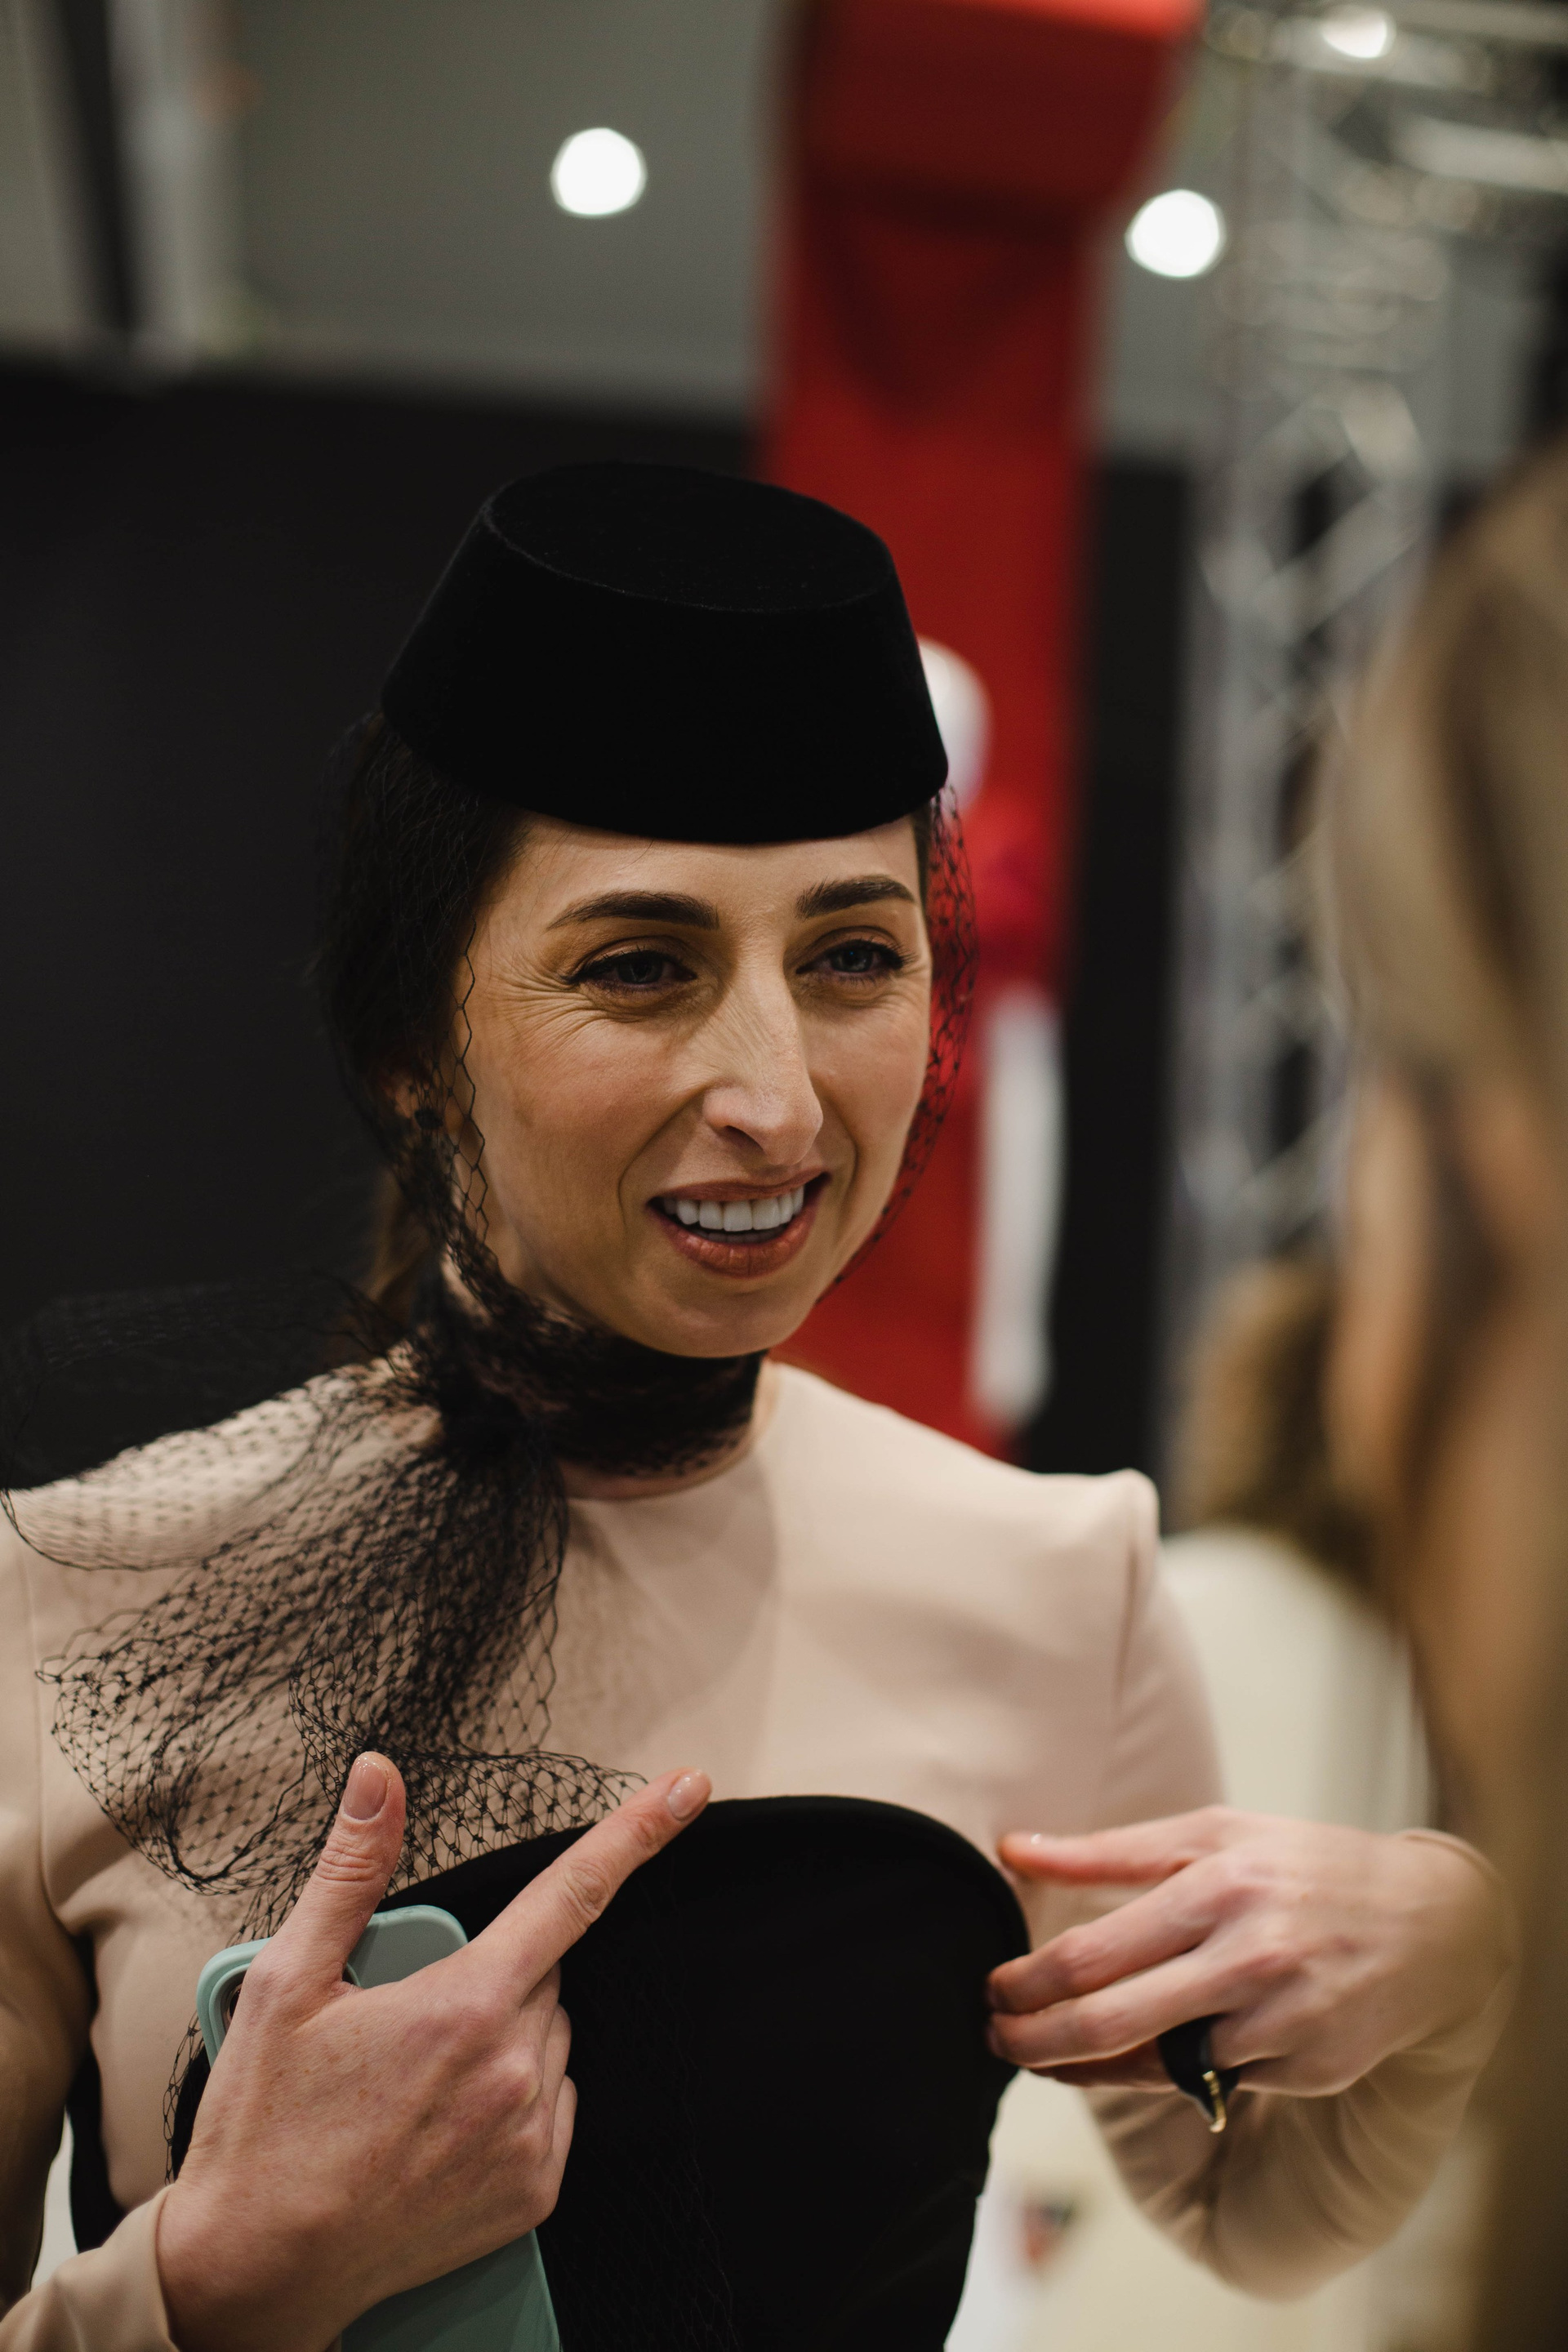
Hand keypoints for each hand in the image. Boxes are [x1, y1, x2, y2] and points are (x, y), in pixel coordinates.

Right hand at [157, 1752, 709, 2351]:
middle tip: (405, 2020)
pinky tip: (443, 2122)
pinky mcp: (533, 2192)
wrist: (259, 2268)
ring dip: (503, 2037)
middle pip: (540, 1975)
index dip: (638, 1831)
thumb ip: (351, 1869)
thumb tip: (380, 1776)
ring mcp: (530, 2137)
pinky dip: (513, 2098)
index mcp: (465, 2008)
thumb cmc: (265, 2127)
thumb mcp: (286, 1982)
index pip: (573, 1893)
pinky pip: (553, 2106)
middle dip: (489, 1974)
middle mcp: (514, 2071)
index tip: (688, 1787)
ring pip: (548, 2039)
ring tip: (413, 2081)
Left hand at [986, 1808, 1508, 2097]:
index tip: (991, 1988)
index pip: (1094, 1952)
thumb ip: (1108, 1850)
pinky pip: (1212, 2082)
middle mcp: (1248, 1957)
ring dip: (1090, 2066)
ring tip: (1048, 2055)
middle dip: (1035, 2039)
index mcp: (1217, 1887)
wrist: (1432, 1924)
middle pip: (1111, 2022)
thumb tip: (1010, 1849)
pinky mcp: (1307, 2070)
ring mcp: (1281, 2022)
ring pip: (1158, 2066)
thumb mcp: (1213, 1835)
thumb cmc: (1302, 1868)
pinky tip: (1133, 2058)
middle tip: (996, 2039)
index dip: (1028, 1982)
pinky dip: (1167, 2072)